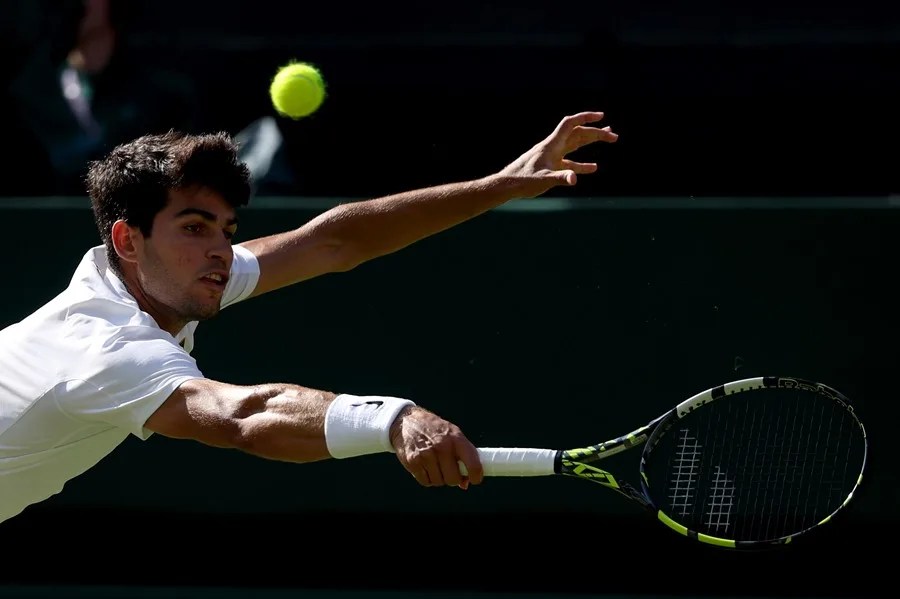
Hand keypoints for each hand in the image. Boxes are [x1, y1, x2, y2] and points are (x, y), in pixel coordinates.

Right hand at [389, 405, 483, 489]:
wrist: (406, 421)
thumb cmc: (435, 430)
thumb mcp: (453, 435)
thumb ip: (463, 456)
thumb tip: (465, 484)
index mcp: (456, 439)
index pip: (473, 464)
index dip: (476, 476)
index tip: (474, 479)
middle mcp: (442, 447)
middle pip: (453, 479)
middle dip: (453, 479)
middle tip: (450, 471)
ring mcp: (426, 455)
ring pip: (439, 482)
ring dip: (439, 478)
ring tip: (435, 465)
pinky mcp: (413, 462)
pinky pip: (426, 482)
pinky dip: (427, 478)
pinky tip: (425, 466)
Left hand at [497, 111, 617, 198]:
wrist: (507, 185)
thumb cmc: (522, 181)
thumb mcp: (543, 180)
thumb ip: (560, 178)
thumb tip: (574, 178)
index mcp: (552, 144)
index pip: (570, 124)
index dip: (586, 117)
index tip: (601, 116)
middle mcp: (553, 147)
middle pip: (577, 133)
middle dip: (596, 132)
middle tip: (614, 136)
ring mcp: (552, 156)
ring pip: (575, 145)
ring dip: (591, 141)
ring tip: (609, 138)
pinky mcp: (551, 167)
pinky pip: (570, 163)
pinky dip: (582, 164)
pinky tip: (593, 167)